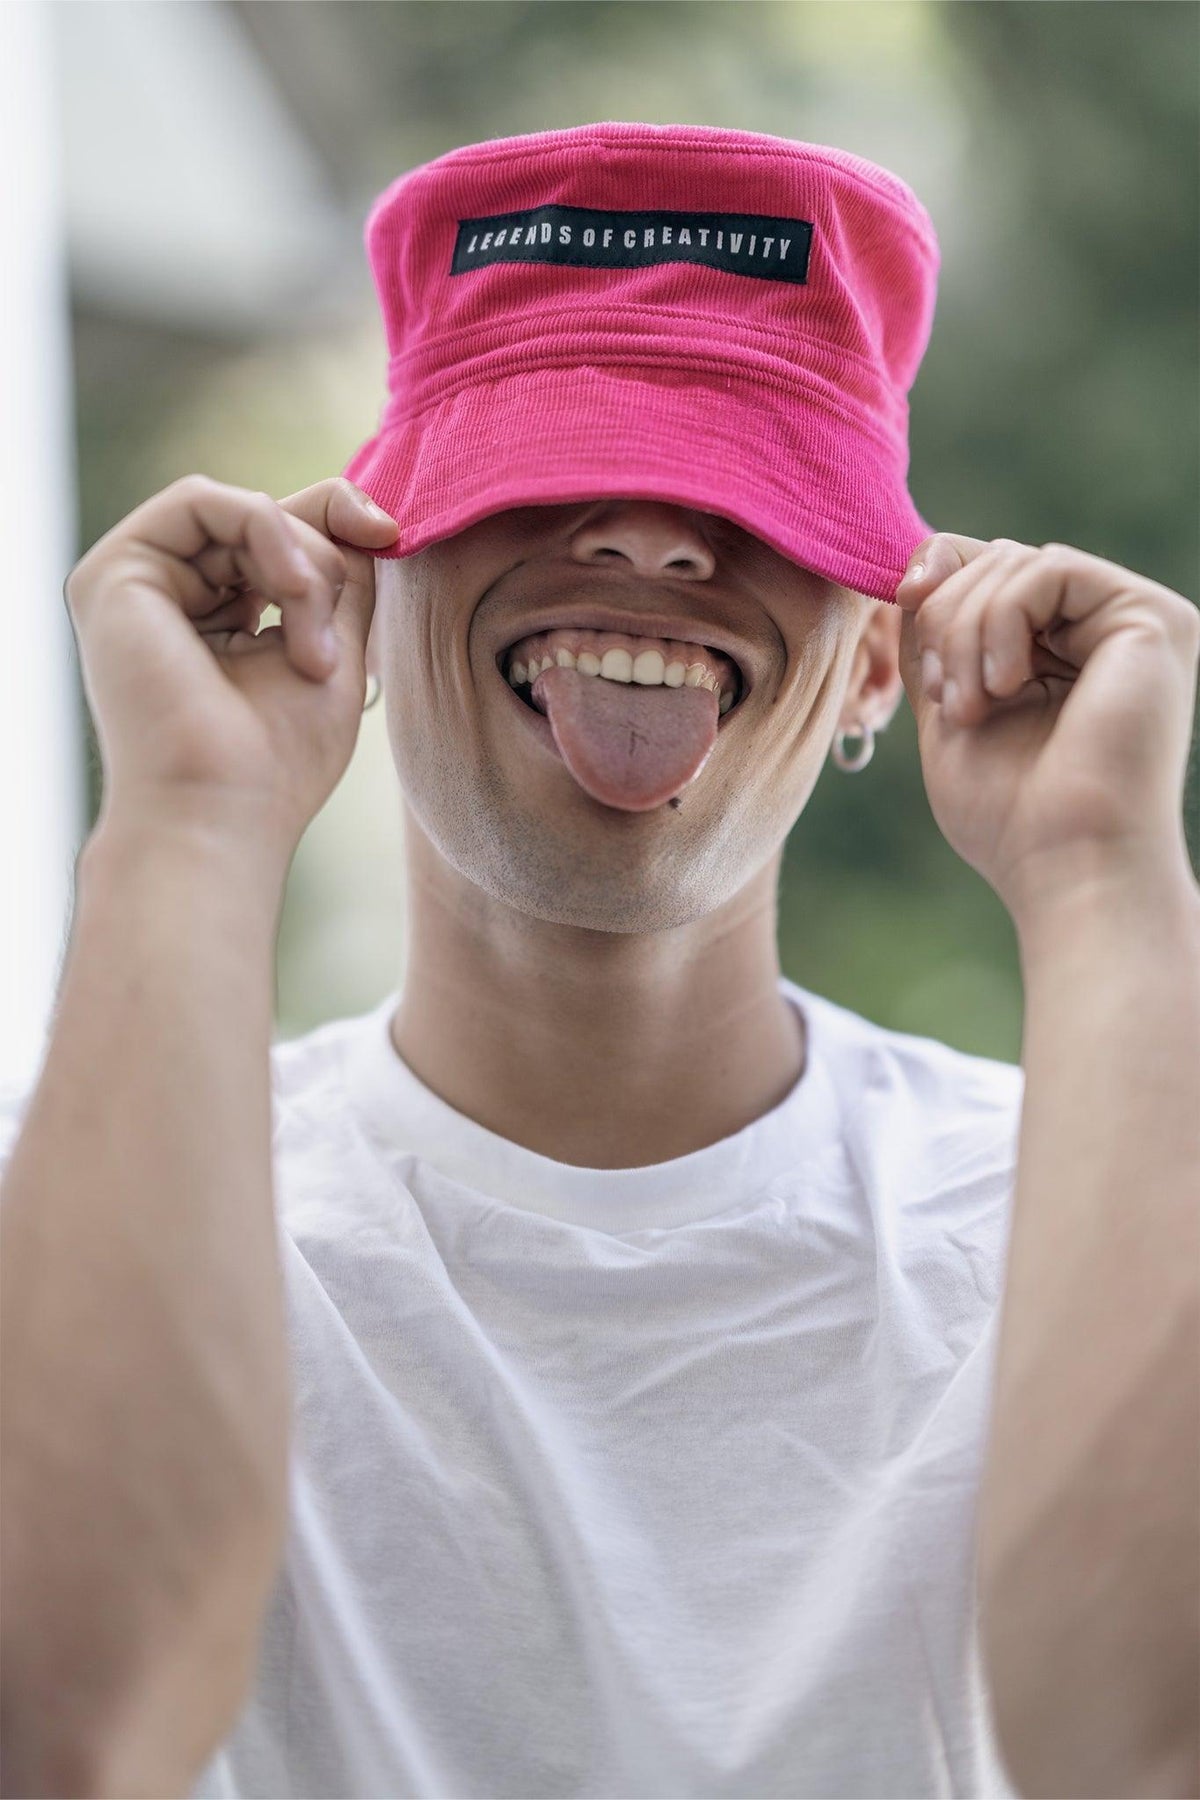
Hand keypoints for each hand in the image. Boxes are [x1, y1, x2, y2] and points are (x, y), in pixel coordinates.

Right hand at [65, 474, 397, 864]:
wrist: (222, 817)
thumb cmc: (278, 763)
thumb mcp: (334, 650)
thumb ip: (341, 578)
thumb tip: (362, 516)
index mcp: (213, 618)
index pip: (278, 538)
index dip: (338, 520)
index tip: (393, 536)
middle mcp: (169, 597)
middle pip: (263, 516)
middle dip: (325, 556)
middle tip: (340, 641)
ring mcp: (136, 584)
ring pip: (242, 511)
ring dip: (303, 567)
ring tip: (315, 650)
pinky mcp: (114, 572)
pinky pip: (205, 501)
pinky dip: (269, 536)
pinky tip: (296, 596)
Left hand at [894, 534, 1199, 923]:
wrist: (1067, 867)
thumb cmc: (1010, 816)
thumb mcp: (950, 708)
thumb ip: (936, 637)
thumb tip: (915, 568)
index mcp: (1062, 651)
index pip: (989, 570)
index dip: (938, 577)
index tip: (905, 606)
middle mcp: (1104, 630)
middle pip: (997, 558)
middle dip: (946, 618)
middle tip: (948, 698)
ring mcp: (1135, 622)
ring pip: (1017, 561)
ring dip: (966, 631)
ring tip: (973, 708)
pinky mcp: (1153, 619)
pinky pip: (1049, 568)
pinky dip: (1003, 620)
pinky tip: (1008, 686)